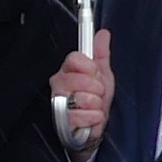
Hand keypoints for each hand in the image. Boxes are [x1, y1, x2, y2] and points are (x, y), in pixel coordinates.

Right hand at [56, 27, 112, 146]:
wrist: (94, 127)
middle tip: (97, 94)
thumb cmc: (95, 102)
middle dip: (96, 89)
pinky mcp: (61, 122)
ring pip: (81, 98)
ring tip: (95, 108)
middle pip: (78, 79)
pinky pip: (81, 116)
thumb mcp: (103, 75)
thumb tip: (103, 34)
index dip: (89, 67)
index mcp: (68, 71)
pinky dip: (92, 119)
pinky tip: (92, 118)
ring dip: (96, 105)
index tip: (95, 73)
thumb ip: (101, 54)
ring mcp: (58, 103)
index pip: (74, 59)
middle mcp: (59, 85)